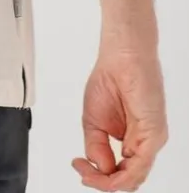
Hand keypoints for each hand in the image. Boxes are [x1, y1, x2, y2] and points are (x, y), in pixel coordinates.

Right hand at [72, 44, 167, 190]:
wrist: (121, 54)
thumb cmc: (110, 79)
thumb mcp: (93, 120)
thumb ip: (96, 146)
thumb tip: (100, 168)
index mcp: (132, 141)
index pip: (119, 172)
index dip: (98, 177)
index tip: (78, 167)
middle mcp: (143, 143)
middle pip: (127, 179)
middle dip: (102, 183)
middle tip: (83, 174)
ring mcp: (150, 140)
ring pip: (134, 177)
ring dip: (108, 182)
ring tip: (88, 173)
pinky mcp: (154, 133)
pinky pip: (140, 164)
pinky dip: (121, 173)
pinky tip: (104, 170)